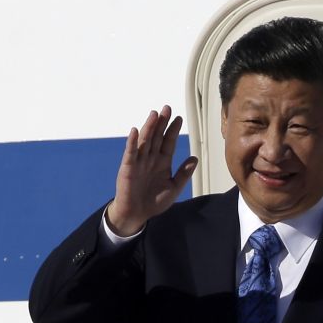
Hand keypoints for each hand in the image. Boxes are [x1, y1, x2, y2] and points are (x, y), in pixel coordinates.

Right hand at [107, 105, 197, 235]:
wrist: (137, 214)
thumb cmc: (154, 202)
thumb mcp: (174, 188)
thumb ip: (184, 174)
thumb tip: (195, 159)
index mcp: (162, 162)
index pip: (168, 142)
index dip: (173, 130)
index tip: (179, 118)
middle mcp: (150, 159)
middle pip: (157, 137)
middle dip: (162, 123)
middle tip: (167, 108)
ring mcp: (139, 162)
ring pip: (145, 141)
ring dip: (149, 127)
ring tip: (154, 114)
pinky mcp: (128, 168)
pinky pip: (130, 153)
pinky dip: (132, 142)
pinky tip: (135, 131)